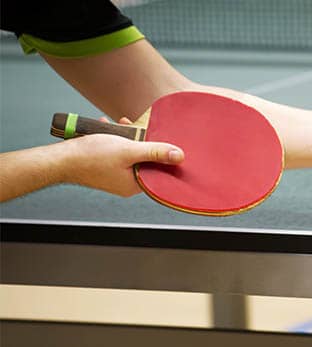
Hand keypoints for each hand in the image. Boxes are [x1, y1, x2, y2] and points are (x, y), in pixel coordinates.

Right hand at [64, 117, 183, 196]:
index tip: (163, 139)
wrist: (59, 159)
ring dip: (127, 137)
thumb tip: (180, 156)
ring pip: (130, 153)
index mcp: (135, 184)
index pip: (159, 170)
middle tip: (136, 128)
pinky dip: (114, 139)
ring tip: (120, 125)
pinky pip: (116, 152)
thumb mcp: (129, 150)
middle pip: (145, 160)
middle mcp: (126, 183)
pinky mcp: (105, 167)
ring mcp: (115, 176)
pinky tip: (108, 127)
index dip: (162, 153)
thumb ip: (155, 151)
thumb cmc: (91, 156)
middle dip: (142, 140)